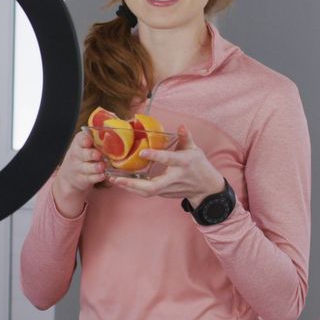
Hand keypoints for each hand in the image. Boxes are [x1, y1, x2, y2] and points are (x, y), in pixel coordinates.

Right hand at [52, 129, 106, 216]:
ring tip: (102, 166)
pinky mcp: (83, 179)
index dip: (84, 140)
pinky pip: (90, 178)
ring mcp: (78, 168)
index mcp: (79, 143)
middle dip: (91, 154)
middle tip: (98, 155)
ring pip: (86, 167)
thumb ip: (97, 138)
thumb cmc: (84, 155)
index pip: (80, 139)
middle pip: (82, 154)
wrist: (71, 175)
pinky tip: (102, 175)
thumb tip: (117, 125)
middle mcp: (76, 155)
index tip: (89, 142)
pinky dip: (97, 177)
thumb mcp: (86, 145)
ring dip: (95, 167)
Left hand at [108, 125, 224, 204]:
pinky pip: (147, 192)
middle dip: (133, 183)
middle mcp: (174, 178)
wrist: (205, 188)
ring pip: (147, 192)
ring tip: (113, 179)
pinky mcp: (164, 194)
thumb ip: (186, 137)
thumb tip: (180, 126)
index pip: (168, 159)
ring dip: (129, 187)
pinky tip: (121, 181)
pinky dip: (133, 188)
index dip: (155, 156)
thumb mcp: (194, 149)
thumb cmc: (199, 165)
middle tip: (116, 178)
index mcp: (182, 163)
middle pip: (152, 186)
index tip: (142, 153)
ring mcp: (168, 189)